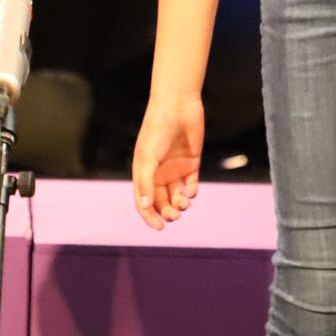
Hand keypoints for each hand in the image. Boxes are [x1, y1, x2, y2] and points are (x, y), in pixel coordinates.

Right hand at [132, 95, 204, 230]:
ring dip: (180, 204)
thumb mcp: (147, 158)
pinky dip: (191, 192)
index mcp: (143, 173)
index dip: (150, 217)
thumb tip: (146, 208)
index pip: (144, 202)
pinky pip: (191, 184)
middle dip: (168, 212)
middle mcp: (159, 173)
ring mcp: (175, 169)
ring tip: (184, 204)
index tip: (160, 227)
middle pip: (162, 202)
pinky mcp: (191, 163)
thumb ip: (146, 183)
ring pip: (177, 196)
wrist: (177, 107)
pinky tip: (190, 191)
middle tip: (175, 215)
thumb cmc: (156, 131)